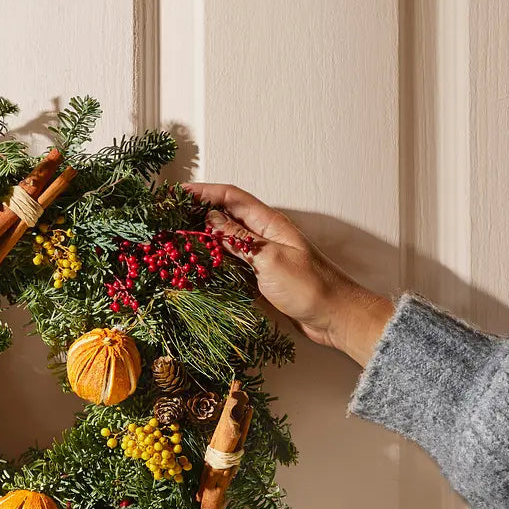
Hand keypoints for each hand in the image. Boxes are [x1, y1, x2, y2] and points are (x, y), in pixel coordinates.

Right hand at [186, 183, 393, 366]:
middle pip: (228, 215)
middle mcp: (265, 235)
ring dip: (205, 236)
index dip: (206, 192)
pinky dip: (215, 259)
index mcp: (270, 223)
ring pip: (228, 239)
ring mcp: (263, 256)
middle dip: (200, 211)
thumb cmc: (310, 287)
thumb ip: (239, 239)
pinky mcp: (262, 276)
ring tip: (178, 237)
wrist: (335, 316)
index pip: (233, 198)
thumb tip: (211, 219)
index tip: (180, 192)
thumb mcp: (269, 258)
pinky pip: (233, 261)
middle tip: (172, 215)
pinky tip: (201, 264)